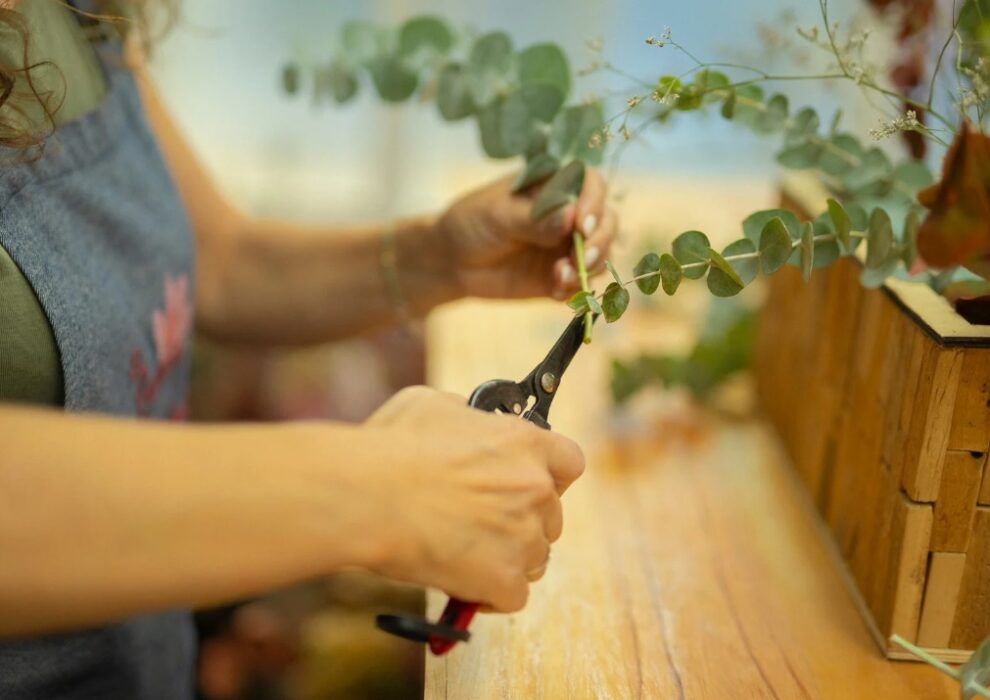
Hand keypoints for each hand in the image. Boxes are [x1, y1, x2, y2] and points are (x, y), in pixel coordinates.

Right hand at [364, 386, 584, 611]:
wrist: (366, 495)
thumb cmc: (391, 447)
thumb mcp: (432, 404)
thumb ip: (467, 416)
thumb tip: (469, 422)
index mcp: (524, 443)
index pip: (569, 463)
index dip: (550, 476)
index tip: (528, 484)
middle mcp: (535, 488)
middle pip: (551, 516)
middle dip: (522, 521)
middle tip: (481, 523)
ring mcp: (524, 536)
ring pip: (535, 557)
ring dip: (507, 558)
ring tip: (464, 552)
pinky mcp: (505, 579)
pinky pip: (512, 595)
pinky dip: (490, 594)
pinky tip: (461, 582)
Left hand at [437, 168, 618, 300]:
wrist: (452, 261)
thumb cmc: (472, 223)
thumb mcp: (498, 216)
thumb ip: (534, 219)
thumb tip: (571, 218)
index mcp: (556, 186)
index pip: (592, 184)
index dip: (595, 202)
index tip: (582, 223)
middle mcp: (569, 214)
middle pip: (606, 221)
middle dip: (600, 241)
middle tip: (582, 258)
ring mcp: (567, 246)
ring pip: (601, 254)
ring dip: (589, 268)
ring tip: (560, 278)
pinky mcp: (561, 275)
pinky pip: (583, 284)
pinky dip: (575, 289)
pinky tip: (554, 293)